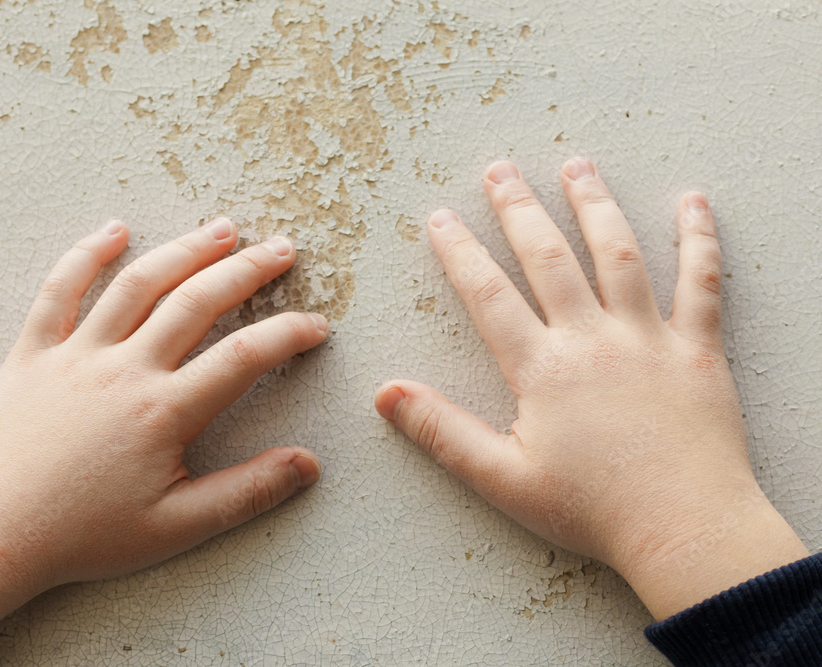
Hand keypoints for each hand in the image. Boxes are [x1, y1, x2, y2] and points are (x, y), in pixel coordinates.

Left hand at [0, 218, 326, 638]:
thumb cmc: (82, 536)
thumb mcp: (175, 528)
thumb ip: (246, 493)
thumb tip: (307, 464)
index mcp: (163, 411)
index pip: (243, 357)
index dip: (288, 335)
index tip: (317, 326)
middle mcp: (124, 369)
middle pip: (197, 301)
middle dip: (248, 270)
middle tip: (283, 249)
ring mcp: (76, 354)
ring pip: (138, 283)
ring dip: (185, 250)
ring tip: (223, 229)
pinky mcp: (35, 352)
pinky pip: (60, 289)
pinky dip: (86, 254)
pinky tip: (114, 229)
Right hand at [375, 159, 807, 620]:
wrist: (687, 530)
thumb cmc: (594, 510)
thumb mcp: (503, 479)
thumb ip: (443, 432)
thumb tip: (386, 393)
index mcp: (542, 369)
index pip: (489, 295)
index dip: (461, 252)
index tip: (441, 217)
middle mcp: (592, 339)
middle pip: (549, 257)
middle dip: (519, 209)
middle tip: (500, 169)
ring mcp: (649, 337)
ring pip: (618, 253)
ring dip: (594, 204)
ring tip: (575, 164)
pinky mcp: (698, 348)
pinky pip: (702, 281)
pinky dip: (699, 237)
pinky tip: (692, 201)